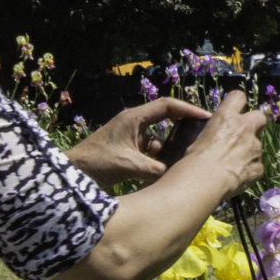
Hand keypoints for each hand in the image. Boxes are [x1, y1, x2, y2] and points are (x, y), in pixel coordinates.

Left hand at [65, 97, 210, 187]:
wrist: (75, 172)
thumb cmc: (97, 162)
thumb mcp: (129, 165)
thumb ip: (154, 168)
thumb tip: (172, 173)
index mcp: (134, 118)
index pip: (167, 106)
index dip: (187, 109)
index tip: (205, 116)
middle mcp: (135, 123)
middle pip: (166, 116)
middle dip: (183, 124)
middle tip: (201, 133)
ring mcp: (132, 135)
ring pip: (160, 136)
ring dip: (170, 146)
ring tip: (185, 155)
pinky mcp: (130, 148)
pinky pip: (151, 149)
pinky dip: (160, 157)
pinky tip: (166, 168)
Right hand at [172, 90, 267, 197]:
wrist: (204, 180)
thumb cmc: (194, 159)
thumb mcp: (198, 138)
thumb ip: (214, 132)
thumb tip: (214, 136)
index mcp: (226, 117)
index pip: (238, 97)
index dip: (237, 103)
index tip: (235, 109)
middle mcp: (244, 128)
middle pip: (260, 116)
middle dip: (255, 124)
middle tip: (243, 135)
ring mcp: (254, 147)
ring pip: (257, 146)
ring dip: (249, 152)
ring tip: (232, 165)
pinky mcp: (258, 166)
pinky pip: (257, 167)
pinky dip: (249, 171)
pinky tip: (237, 178)